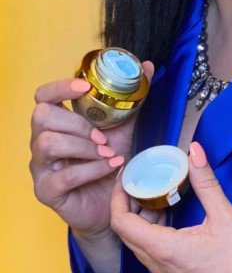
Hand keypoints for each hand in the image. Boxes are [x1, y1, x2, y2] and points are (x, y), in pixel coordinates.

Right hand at [30, 61, 153, 238]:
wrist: (111, 205)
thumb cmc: (110, 164)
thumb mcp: (122, 129)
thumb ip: (132, 100)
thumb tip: (148, 66)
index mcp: (58, 123)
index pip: (43, 96)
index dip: (60, 87)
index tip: (85, 87)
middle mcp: (42, 141)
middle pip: (42, 116)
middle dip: (78, 123)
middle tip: (104, 137)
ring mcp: (41, 167)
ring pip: (48, 142)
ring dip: (84, 146)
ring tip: (108, 154)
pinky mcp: (46, 190)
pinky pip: (64, 175)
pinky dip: (92, 169)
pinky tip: (111, 168)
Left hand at [110, 142, 231, 272]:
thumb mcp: (225, 216)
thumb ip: (206, 183)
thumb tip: (194, 150)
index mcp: (163, 250)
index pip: (121, 222)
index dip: (117, 197)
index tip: (125, 177)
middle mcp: (157, 267)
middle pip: (127, 233)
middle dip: (129, 204)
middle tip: (141, 181)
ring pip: (140, 246)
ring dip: (142, 220)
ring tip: (157, 196)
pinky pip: (152, 257)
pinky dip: (153, 235)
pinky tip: (171, 222)